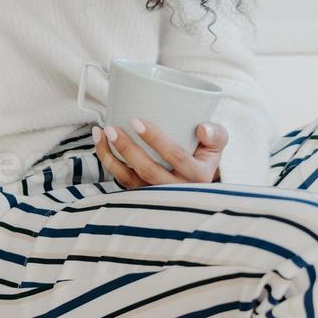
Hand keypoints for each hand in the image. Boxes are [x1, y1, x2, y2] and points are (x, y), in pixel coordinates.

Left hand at [92, 119, 226, 187]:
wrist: (198, 181)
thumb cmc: (204, 156)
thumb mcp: (217, 146)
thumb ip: (216, 134)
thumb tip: (202, 128)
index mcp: (198, 176)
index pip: (176, 157)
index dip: (156, 140)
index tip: (136, 121)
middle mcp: (178, 190)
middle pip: (148, 171)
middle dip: (127, 149)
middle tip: (112, 127)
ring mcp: (157, 196)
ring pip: (130, 180)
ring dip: (111, 156)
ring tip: (101, 133)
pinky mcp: (142, 196)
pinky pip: (122, 181)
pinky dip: (108, 162)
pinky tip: (100, 144)